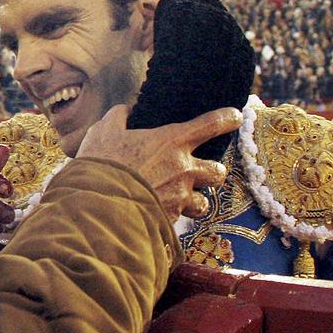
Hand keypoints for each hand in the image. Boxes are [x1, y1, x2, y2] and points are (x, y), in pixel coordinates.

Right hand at [77, 105, 242, 221]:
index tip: (236, 116)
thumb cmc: (101, 165)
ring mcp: (180, 198)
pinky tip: (157, 216)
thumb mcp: (104, 132)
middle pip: (218, 171)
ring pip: (204, 203)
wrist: (97, 207)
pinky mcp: (170, 221)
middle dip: (213, 172)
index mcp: (172, 141)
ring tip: (181, 200)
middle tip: (199, 173)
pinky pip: (180, 221)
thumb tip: (126, 111)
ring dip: (195, 201)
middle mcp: (184, 170)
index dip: (227, 118)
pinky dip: (172, 218)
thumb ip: (119, 117)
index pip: (211, 124)